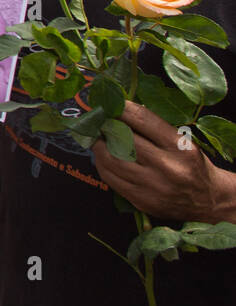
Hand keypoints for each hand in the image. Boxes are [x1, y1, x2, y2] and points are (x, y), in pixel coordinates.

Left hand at [92, 102, 235, 222]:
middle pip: (123, 140)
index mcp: (180, 146)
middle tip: (98, 121)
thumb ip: (153, 128)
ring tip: (98, 138)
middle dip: (106, 128)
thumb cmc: (191, 164)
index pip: (143, 120)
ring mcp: (154, 186)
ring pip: (111, 160)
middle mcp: (168, 167)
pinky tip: (103, 157)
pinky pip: (111, 179)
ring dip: (99, 146)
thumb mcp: (181, 141)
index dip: (121, 109)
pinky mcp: (143, 200)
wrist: (208, 200)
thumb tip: (118, 110)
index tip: (110, 104)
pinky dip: (102, 165)